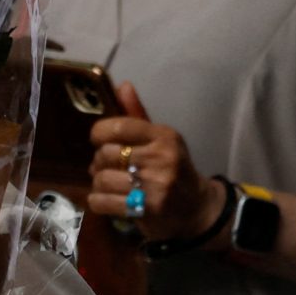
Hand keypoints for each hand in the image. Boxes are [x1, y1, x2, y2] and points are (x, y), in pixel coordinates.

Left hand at [84, 82, 217, 239]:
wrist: (196, 208)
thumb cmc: (172, 170)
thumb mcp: (160, 140)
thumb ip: (138, 114)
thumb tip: (122, 85)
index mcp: (164, 135)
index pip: (119, 126)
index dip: (98, 133)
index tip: (98, 140)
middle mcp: (161, 157)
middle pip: (106, 154)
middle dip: (99, 162)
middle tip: (105, 167)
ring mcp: (155, 185)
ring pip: (102, 179)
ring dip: (98, 183)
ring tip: (107, 184)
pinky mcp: (147, 209)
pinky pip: (103, 201)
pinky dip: (98, 201)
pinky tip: (107, 200)